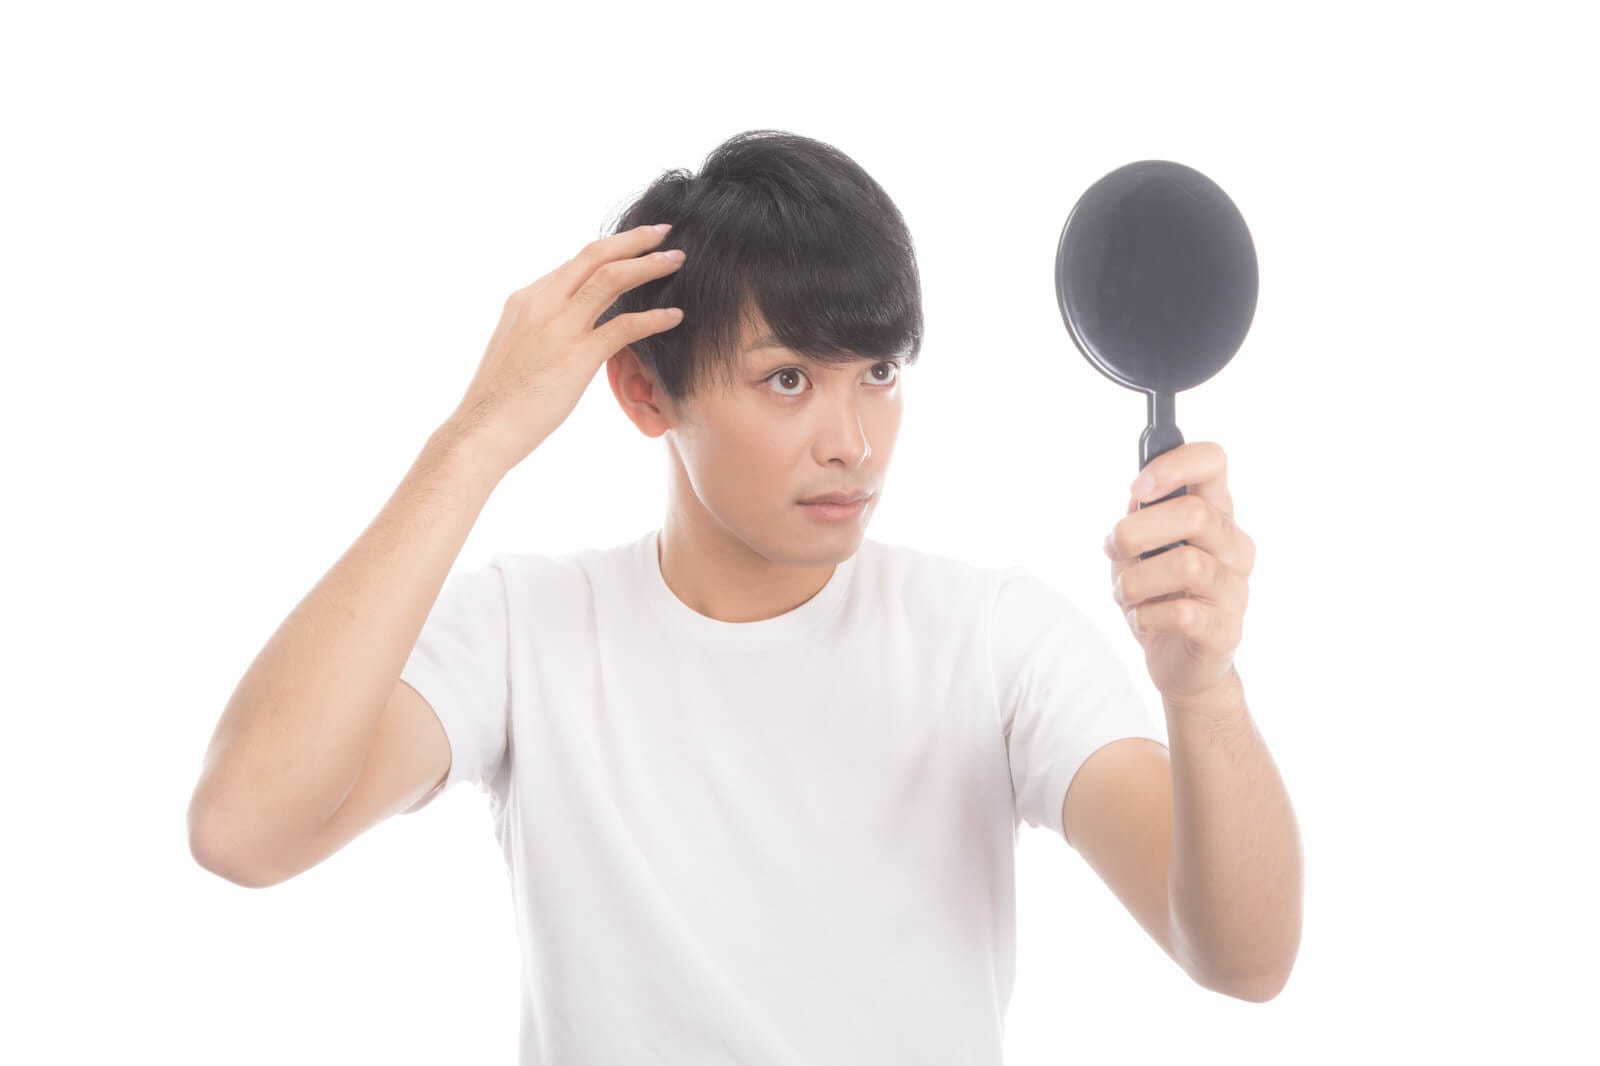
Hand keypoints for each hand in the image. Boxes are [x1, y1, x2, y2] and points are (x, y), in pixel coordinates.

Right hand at [446, 223, 687, 476]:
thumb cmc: (501, 401)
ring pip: (611, 279)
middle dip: (633, 239)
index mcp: (526, 299)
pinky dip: (654, 318)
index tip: (633, 244)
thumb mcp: (516, 350)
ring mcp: (558, 327)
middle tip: (663, 232)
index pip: (574, 263)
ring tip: (677, 260)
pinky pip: (624, 326)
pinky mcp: (576, 356)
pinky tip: (675, 316)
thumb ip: (542, 329)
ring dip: (648, 265)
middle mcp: (541, 303)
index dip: (609, 249)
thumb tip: (565, 329)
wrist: (482, 430)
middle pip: (594, 255)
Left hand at [1103, 441, 1254, 706]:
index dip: (1174, 465)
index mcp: (1214, 514)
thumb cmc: (1158, 597)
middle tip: (1114, 550)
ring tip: (1126, 594)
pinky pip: (1183, 614)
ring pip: (1187, 566)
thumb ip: (1140, 518)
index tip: (1137, 488)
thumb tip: (1138, 493)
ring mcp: (1235, 589)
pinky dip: (1146, 616)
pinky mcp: (1226, 630)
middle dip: (1136, 532)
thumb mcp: (1139, 551)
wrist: (1178, 665)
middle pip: (1196, 515)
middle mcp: (1234, 546)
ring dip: (1135, 581)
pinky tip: (1142, 619)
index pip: (1213, 462)